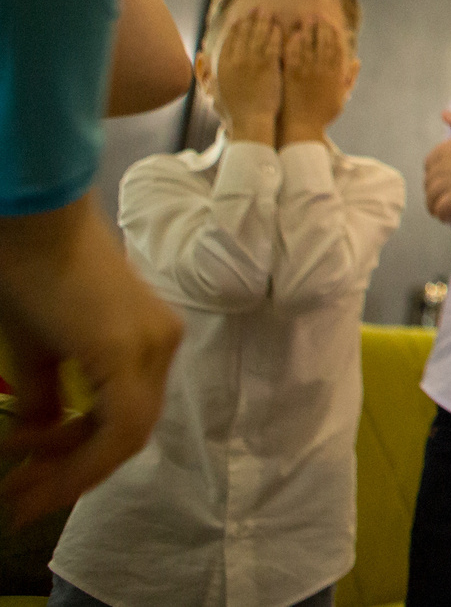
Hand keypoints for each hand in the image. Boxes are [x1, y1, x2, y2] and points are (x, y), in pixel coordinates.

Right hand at [0, 201, 181, 523]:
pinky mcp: (132, 350)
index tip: (29, 485)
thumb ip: (51, 395)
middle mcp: (161, 346)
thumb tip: (47, 437)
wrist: (33, 223)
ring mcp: (153, 347)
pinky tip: (30, 454)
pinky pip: (120, 425)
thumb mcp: (41, 350)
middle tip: (18, 500)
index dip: (79, 462)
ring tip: (15, 485)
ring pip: (125, 436)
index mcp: (147, 343)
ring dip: (68, 470)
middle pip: (127, 434)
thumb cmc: (31, 275)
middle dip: (71, 475)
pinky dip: (78, 453)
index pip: (124, 420)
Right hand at [213, 12, 282, 145]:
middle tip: (257, 9)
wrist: (250, 123)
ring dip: (263, 22)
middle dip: (250, 19)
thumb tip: (200, 56)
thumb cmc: (234, 114)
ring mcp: (251, 62)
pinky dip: (274, 34)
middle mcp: (235, 61)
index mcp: (221, 67)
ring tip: (268, 12)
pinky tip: (278, 28)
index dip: (235, 28)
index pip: (228, 41)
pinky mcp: (268, 66)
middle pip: (243, 34)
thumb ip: (206, 75)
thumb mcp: (213, 93)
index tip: (240, 18)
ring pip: (258, 35)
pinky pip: (271, 45)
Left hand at [278, 19, 351, 144]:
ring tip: (305, 18)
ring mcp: (307, 72)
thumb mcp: (342, 97)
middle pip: (323, 42)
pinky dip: (294, 44)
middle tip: (317, 14)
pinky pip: (294, 56)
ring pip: (309, 45)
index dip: (334, 32)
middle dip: (320, 26)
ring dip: (308, 30)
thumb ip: (350, 78)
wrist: (302, 127)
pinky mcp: (292, 77)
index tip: (331, 21)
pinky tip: (292, 35)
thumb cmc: (322, 114)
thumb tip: (357, 60)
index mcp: (336, 74)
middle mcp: (323, 71)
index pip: (337, 47)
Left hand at [423, 111, 450, 219]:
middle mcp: (442, 164)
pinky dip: (443, 214)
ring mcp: (449, 180)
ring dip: (436, 206)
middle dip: (435, 193)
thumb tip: (444, 114)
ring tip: (445, 212)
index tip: (446, 181)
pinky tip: (450, 217)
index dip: (436, 175)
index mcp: (445, 147)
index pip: (429, 166)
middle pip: (429, 184)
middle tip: (447, 199)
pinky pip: (442, 209)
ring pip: (432, 199)